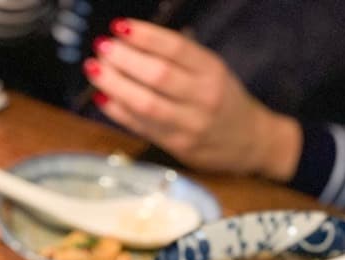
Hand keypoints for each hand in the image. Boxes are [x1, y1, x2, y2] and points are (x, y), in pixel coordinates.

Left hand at [83, 19, 301, 181]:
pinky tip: (102, 97)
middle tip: (102, 48)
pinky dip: (118, 112)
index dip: (145, 36)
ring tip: (95, 69)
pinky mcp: (177, 147)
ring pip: (146, 104)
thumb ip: (180, 59)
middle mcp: (203, 98)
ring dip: (115, 85)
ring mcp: (190, 125)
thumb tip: (134, 40)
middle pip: (157, 76)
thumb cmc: (224, 102)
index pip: (176, 49)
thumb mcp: (212, 71)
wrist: (250, 142)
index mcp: (212, 71)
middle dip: (124, 60)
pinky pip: (142, 127)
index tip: (119, 26)